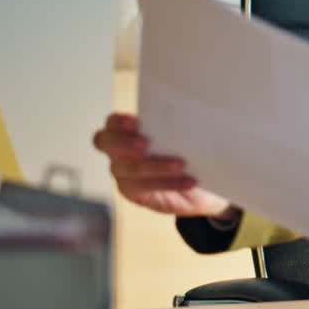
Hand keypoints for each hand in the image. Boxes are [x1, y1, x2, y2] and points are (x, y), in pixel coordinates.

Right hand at [92, 113, 234, 218]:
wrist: (201, 187)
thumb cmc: (191, 154)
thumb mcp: (187, 137)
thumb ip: (181, 126)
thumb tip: (194, 116)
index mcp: (128, 131)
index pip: (112, 123)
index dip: (119, 121)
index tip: (136, 121)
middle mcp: (119, 151)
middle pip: (106, 143)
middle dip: (124, 142)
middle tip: (146, 144)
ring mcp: (123, 173)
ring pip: (129, 168)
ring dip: (155, 165)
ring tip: (180, 165)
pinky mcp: (133, 193)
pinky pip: (144, 187)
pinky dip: (168, 183)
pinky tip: (189, 181)